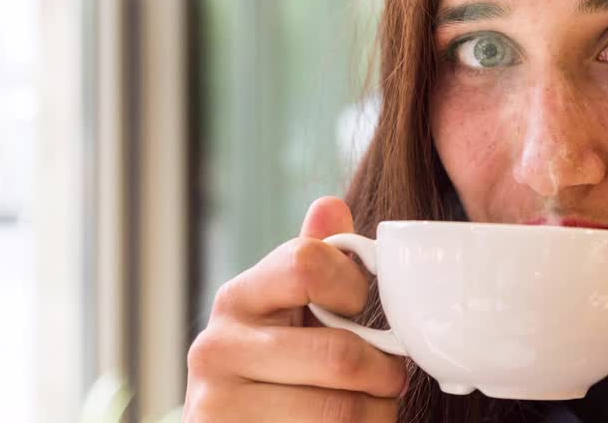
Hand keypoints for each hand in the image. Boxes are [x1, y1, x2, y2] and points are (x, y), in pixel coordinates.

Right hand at [184, 197, 405, 420]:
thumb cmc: (278, 366)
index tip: (360, 306)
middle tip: (391, 379)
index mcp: (238, 297)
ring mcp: (217, 404)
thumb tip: (329, 205)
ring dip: (375, 414)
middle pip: (338, 355)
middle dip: (383, 372)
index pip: (307, 264)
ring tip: (371, 408)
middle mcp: (216, 347)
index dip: (353, 286)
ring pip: (339, 410)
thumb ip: (315, 263)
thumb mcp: (291, 311)